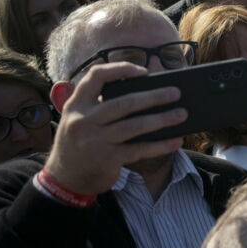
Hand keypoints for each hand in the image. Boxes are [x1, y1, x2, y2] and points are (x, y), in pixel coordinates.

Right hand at [44, 63, 187, 196]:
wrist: (64, 178)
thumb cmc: (81, 141)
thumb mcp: (81, 118)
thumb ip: (102, 102)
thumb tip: (147, 87)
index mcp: (76, 104)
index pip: (96, 76)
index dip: (121, 69)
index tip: (143, 71)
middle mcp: (83, 120)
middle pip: (124, 103)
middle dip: (154, 97)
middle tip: (176, 93)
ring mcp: (95, 141)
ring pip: (135, 126)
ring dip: (162, 119)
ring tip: (181, 114)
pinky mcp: (107, 159)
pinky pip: (139, 149)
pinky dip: (160, 145)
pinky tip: (176, 141)